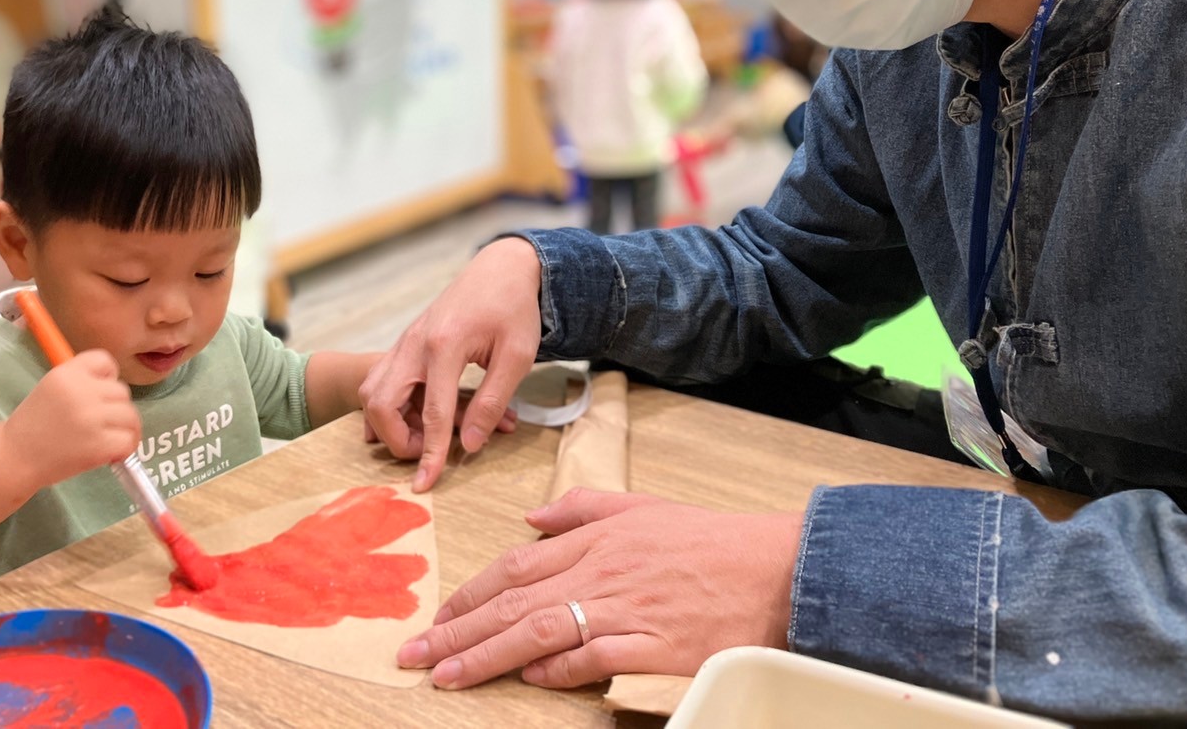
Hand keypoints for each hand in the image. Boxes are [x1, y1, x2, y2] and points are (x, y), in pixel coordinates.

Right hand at [1, 349, 142, 491]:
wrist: (13, 458)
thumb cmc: (33, 425)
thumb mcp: (51, 388)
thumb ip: (81, 382)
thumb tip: (117, 389)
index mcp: (67, 373)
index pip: (105, 360)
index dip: (107, 377)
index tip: (99, 394)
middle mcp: (81, 391)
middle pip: (122, 391)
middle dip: (115, 408)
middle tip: (100, 424)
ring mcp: (91, 418)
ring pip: (131, 416)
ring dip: (125, 429)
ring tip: (108, 439)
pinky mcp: (99, 444)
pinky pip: (128, 440)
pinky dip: (125, 448)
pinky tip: (112, 453)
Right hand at [360, 238, 542, 491]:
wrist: (500, 268)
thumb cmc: (513, 309)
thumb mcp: (517, 356)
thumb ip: (492, 401)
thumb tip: (470, 444)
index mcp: (444, 346)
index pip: (433, 412)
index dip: (430, 453)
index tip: (426, 483)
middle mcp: (414, 344)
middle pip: (380, 403)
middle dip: (396, 439)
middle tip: (427, 451)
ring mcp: (405, 341)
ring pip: (372, 391)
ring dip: (390, 421)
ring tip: (426, 432)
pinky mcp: (406, 342)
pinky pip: (381, 379)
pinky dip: (389, 404)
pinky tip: (413, 416)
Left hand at [396, 488, 802, 689]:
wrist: (773, 568)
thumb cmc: (708, 540)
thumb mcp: (641, 507)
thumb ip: (581, 509)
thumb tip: (531, 518)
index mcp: (594, 538)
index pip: (515, 567)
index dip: (470, 593)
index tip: (437, 616)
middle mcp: (600, 571)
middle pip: (513, 602)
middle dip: (457, 630)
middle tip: (413, 653)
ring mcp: (624, 608)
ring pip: (539, 630)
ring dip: (487, 655)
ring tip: (447, 675)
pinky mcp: (652, 644)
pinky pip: (593, 657)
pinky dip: (557, 670)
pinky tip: (528, 679)